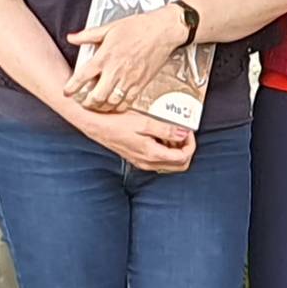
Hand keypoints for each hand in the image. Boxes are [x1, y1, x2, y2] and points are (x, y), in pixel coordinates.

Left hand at [66, 5, 189, 113]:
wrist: (163, 30)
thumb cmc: (138, 27)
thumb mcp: (110, 27)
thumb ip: (88, 35)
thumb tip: (72, 37)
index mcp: (105, 56)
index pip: (83, 76)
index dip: (72, 87)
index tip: (67, 92)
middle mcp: (116, 70)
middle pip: (97, 96)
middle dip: (87, 103)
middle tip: (84, 102)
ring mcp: (129, 79)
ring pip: (111, 102)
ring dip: (102, 107)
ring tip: (98, 105)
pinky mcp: (141, 83)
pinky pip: (127, 102)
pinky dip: (118, 106)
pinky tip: (114, 104)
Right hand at [73, 107, 195, 172]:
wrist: (96, 127)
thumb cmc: (117, 123)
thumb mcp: (144, 122)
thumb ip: (166, 129)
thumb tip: (184, 133)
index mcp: (152, 154)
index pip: (183, 157)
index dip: (190, 144)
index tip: (188, 131)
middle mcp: (149, 163)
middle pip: (179, 165)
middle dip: (186, 149)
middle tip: (183, 133)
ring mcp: (143, 162)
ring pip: (170, 164)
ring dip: (175, 150)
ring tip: (170, 132)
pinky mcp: (138, 159)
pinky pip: (159, 160)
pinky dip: (165, 150)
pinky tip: (159, 136)